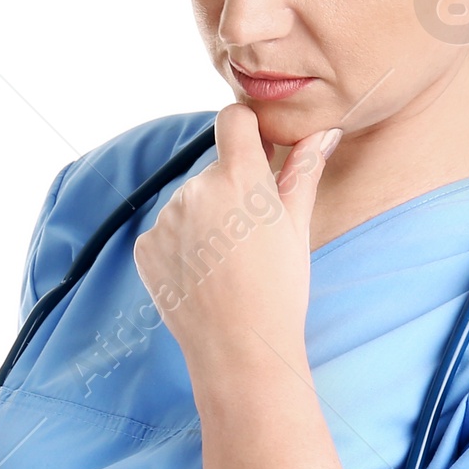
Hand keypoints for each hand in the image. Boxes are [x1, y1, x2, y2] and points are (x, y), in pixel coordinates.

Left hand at [132, 105, 340, 381]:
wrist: (240, 350)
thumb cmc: (279, 289)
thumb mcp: (297, 226)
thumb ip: (303, 171)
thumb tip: (323, 132)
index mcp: (238, 177)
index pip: (233, 118)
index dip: (247, 130)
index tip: (257, 149)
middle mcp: (196, 189)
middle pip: (214, 170)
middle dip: (231, 190)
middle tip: (251, 237)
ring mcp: (166, 218)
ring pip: (190, 202)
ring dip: (205, 219)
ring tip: (227, 264)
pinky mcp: (145, 246)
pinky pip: (166, 232)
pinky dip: (181, 246)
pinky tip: (202, 276)